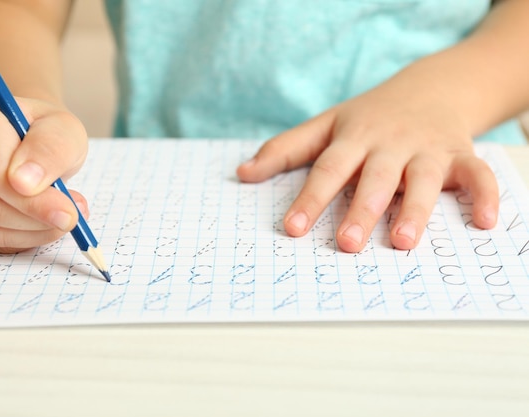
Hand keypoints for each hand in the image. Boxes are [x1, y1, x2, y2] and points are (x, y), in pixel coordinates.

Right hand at [0, 94, 89, 252]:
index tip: (67, 209)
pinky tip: (45, 226)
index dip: (30, 198)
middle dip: (36, 217)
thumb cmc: (47, 132)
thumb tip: (25, 184)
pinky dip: (22, 239)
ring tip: (64, 218)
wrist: (34, 139)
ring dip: (32, 231)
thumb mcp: (64, 130)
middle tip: (71, 217)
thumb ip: (50, 150)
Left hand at [237, 80, 497, 251]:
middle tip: (346, 245)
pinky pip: (477, 174)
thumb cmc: (369, 116)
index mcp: (354, 137)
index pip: (328, 169)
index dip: (310, 198)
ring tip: (402, 241)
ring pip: (421, 179)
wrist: (429, 87)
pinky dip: (484, 195)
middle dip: (360, 211)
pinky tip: (483, 222)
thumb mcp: (326, 125)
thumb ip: (285, 149)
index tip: (293, 229)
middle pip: (374, 178)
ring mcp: (427, 149)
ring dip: (414, 210)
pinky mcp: (460, 154)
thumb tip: (241, 173)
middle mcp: (389, 144)